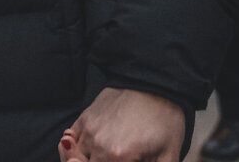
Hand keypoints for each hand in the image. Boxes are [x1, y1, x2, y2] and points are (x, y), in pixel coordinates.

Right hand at [63, 87, 186, 161]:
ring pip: (75, 157)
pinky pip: (68, 139)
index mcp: (118, 158)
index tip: (126, 161)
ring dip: (87, 159)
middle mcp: (98, 145)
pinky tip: (89, 147)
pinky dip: (72, 147)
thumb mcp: (169, 155)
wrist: (155, 84)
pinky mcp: (85, 118)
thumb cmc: (165, 120)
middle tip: (116, 159)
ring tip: (105, 156)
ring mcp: (89, 130)